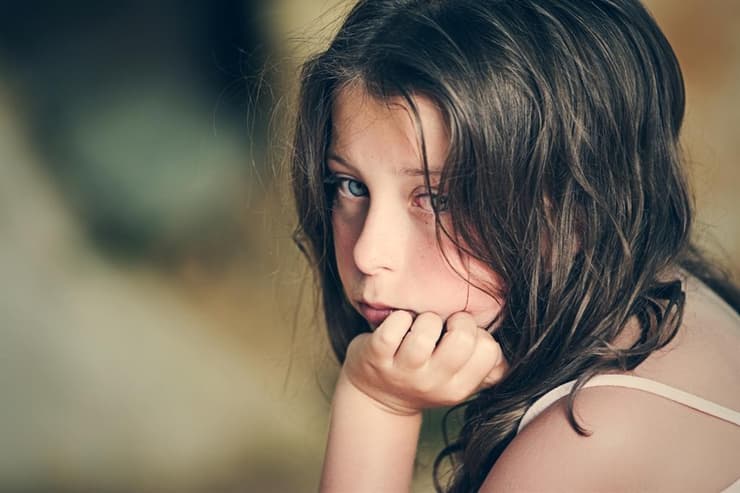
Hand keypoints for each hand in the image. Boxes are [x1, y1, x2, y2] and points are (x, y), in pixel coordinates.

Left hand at [341, 310, 507, 415]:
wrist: (376, 397)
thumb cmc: (425, 377)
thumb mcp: (457, 382)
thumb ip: (486, 370)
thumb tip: (508, 358)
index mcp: (458, 388)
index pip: (489, 351)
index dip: (478, 334)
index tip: (462, 337)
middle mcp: (432, 382)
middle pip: (461, 339)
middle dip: (457, 321)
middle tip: (445, 326)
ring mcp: (402, 370)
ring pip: (425, 330)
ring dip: (426, 319)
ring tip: (420, 327)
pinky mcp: (377, 355)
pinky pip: (394, 325)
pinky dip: (398, 317)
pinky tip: (399, 324)